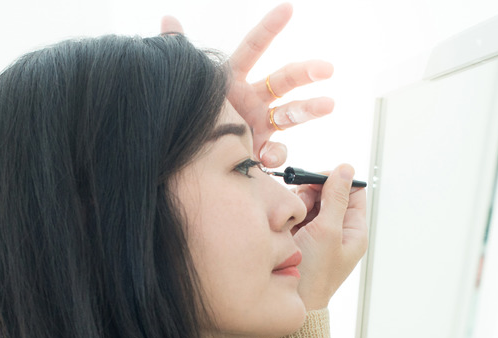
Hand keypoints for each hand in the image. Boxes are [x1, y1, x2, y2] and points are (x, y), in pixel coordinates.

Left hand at [160, 4, 334, 167]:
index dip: (269, 28)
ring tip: (328, 104)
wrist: (185, 164)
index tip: (288, 8)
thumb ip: (177, 52)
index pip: (254, 48)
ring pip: (291, 113)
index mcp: (232, 79)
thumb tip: (169, 18)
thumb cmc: (187, 119)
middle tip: (326, 69)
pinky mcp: (260, 150)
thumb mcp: (186, 86)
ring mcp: (259, 125)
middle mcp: (251, 99)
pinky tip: (265, 158)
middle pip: (284, 79)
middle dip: (307, 71)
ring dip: (310, 108)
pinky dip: (274, 154)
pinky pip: (275, 151)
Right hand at [289, 164, 366, 309]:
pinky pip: (297, 216)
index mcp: (355, 231)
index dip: (335, 181)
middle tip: (299, 203)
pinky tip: (283, 224)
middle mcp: (339, 232)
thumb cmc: (313, 276)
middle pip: (330, 194)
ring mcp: (319, 235)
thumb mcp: (327, 231)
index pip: (353, 191)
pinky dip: (289, 214)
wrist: (291, 303)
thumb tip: (346, 169)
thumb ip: (336, 198)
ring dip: (298, 204)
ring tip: (290, 219)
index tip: (315, 181)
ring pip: (311, 203)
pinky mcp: (301, 240)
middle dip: (312, 192)